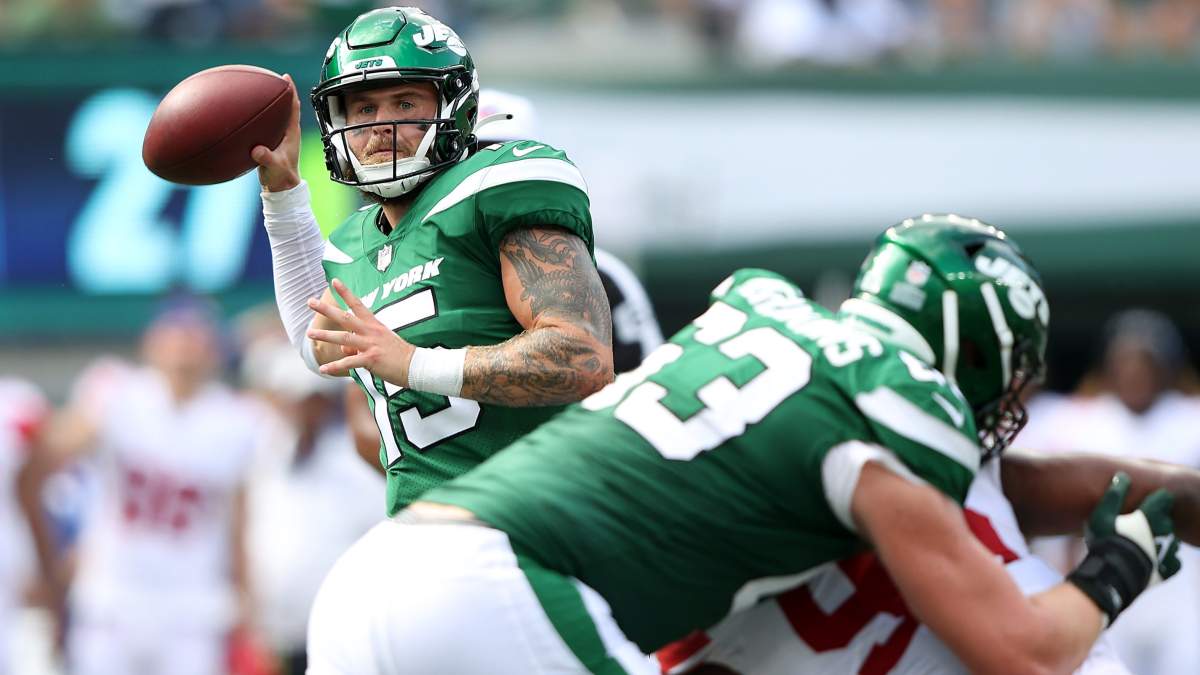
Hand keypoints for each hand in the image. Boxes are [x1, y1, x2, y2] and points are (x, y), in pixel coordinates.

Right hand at [251, 73, 301, 191]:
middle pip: (285, 106)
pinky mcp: (271, 142)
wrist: (281, 188)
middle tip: (271, 77)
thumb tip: (257, 150)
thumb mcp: (273, 167)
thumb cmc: (281, 177)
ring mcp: (280, 136)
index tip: (285, 77)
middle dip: (279, 91)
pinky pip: (266, 124)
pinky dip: (260, 116)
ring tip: (259, 90)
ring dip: (269, 102)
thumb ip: (266, 158)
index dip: (291, 91)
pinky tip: (248, 113)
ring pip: (276, 114)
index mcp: (291, 133)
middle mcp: (287, 132)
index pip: (293, 107)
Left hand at [307, 278, 415, 384]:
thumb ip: (360, 343)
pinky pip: (349, 362)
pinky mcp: (371, 360)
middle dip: (326, 309)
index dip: (345, 292)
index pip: (358, 304)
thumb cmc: (399, 354)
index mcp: (374, 325)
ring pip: (343, 338)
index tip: (334, 281)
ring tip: (309, 334)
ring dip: (325, 336)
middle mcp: (371, 332)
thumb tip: (344, 348)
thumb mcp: (380, 342)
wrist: (416, 365)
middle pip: (345, 317)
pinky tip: (322, 369)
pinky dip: (335, 366)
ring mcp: (370, 345)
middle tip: (310, 302)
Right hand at [1068, 472, 1181, 624]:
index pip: (1164, 499)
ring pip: (1173, 541)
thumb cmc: (1105, 542)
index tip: (1151, 499)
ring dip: (1164, 539)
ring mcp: (1166, 552)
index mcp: (1149, 516)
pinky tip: (1158, 558)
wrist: (1113, 576)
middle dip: (1159, 520)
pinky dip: (1168, 559)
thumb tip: (1123, 475)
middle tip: (1143, 522)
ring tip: (1149, 541)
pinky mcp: (1166, 570)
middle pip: (1168, 520)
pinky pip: (1175, 562)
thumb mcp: (1102, 515)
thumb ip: (1113, 494)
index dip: (1159, 498)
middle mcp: (1163, 532)